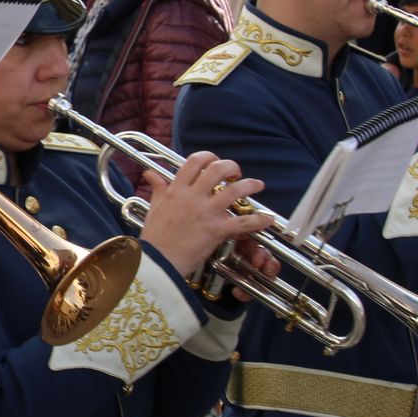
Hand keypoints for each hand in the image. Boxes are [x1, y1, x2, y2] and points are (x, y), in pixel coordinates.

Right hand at [137, 151, 271, 278]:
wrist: (158, 259)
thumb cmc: (155, 235)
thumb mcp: (155, 206)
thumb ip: (158, 187)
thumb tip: (150, 173)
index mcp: (177, 189)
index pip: (195, 161)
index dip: (209, 157)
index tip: (214, 162)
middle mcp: (193, 197)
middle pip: (218, 169)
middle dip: (231, 167)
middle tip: (235, 173)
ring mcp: (206, 212)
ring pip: (234, 190)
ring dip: (250, 185)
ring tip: (257, 185)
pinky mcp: (216, 230)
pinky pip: (243, 223)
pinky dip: (258, 220)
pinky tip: (267, 218)